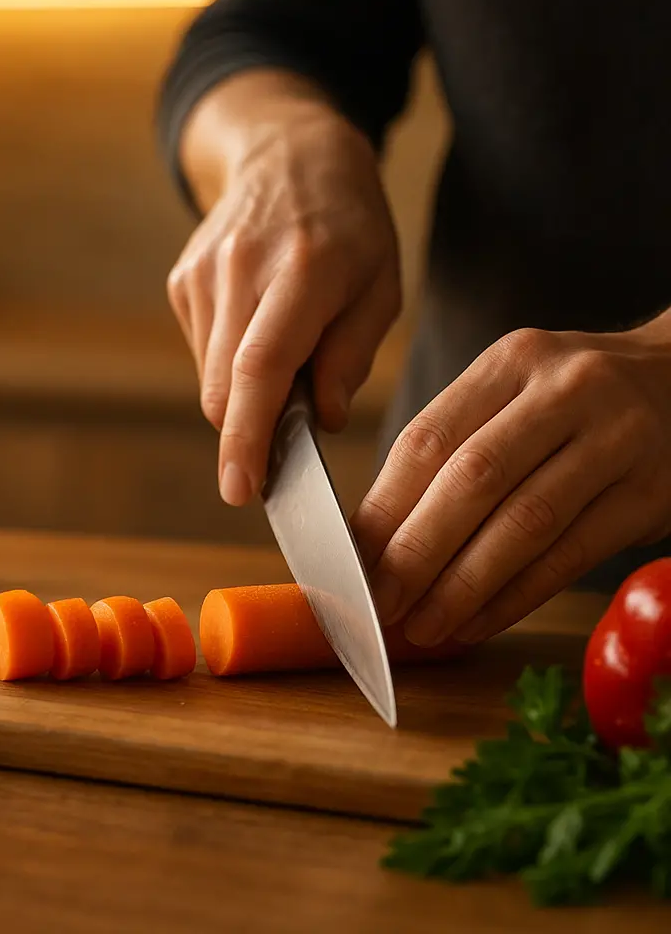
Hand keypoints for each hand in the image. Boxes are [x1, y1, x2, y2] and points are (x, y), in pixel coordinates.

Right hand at [168, 70, 400, 505]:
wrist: (287, 153)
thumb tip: (319, 420)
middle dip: (248, 434)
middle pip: (224, 387)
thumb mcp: (380, 284)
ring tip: (286, 356)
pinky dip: (230, 366)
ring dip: (244, 396)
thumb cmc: (349, 225)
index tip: (241, 488)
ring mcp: (202, 274)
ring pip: (210, 378)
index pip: (260, 368)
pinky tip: (258, 329)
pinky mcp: (182, 281)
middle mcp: (241, 269)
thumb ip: (351, 356)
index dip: (247, 436)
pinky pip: (203, 352)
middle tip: (285, 446)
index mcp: (302, 269)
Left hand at [351, 317, 670, 646]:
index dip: (383, 506)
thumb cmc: (570, 399)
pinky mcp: (650, 493)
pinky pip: (571, 555)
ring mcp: (616, 440)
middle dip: (416, 551)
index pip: (428, 439)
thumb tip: (373, 533)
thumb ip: (451, 448)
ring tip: (422, 626)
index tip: (348, 560)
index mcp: (510, 362)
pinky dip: (516, 596)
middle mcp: (564, 391)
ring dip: (464, 584)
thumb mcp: (511, 392)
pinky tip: (477, 622)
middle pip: (473, 480)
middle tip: (378, 603)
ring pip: (525, 523)